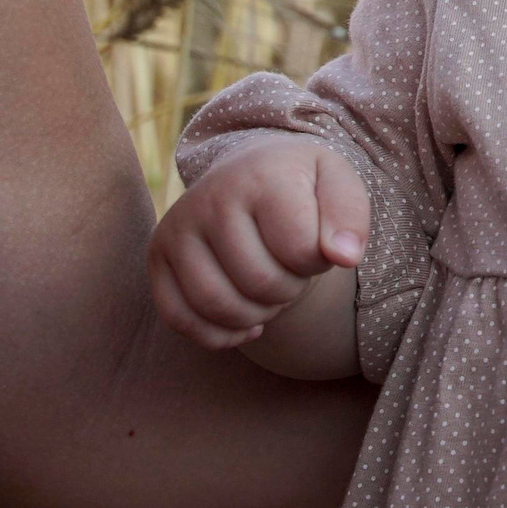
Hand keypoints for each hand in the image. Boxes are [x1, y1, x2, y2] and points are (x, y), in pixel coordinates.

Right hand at [149, 138, 370, 347]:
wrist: (252, 172)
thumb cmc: (302, 186)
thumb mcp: (338, 185)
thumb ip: (350, 218)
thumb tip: (345, 256)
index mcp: (261, 176)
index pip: (301, 251)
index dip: (319, 262)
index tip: (316, 245)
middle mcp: (210, 197)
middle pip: (260, 284)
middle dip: (289, 289)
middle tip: (291, 270)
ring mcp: (176, 227)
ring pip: (217, 306)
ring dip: (257, 315)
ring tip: (269, 290)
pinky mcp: (156, 255)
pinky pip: (179, 319)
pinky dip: (218, 335)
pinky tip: (246, 322)